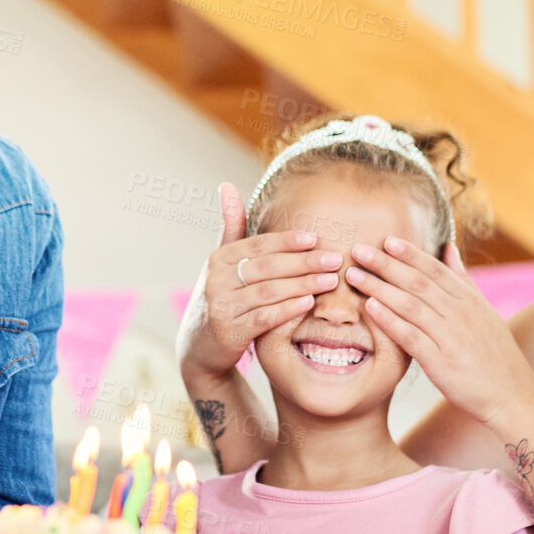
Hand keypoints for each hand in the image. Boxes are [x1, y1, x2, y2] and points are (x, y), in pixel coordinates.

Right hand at [174, 181, 340, 386]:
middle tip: (335, 259)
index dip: (289, 241)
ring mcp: (221, 306)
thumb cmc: (220, 298)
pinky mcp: (229, 331)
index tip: (316, 238)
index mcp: (218, 258)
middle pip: (268, 266)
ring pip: (270, 291)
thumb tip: (227, 185)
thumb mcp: (221, 263)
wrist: (199, 348)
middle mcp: (216, 279)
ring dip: (304, 285)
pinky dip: (288, 309)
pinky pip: (264, 317)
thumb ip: (230, 227)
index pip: (259, 245)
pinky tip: (309, 304)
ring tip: (331, 281)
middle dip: (305, 262)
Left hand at [345, 236, 533, 432]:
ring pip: (410, 305)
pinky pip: (411, 336)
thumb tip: (447, 247)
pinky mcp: (442, 362)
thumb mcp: (483, 310)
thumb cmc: (494, 354)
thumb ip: (462, 279)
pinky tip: (369, 308)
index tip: (386, 240)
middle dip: (385, 265)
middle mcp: (461, 313)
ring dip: (380, 288)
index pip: (435, 269)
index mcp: (470, 300)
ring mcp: (452, 337)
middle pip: (418, 282)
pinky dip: (390, 320)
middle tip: (358, 251)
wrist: (511, 395)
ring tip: (354, 276)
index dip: (409, 254)